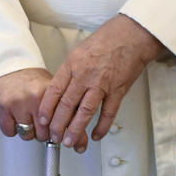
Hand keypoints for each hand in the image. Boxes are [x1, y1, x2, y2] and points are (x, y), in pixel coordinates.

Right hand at [0, 67, 53, 138]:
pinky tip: (13, 118)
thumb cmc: (27, 77)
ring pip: (27, 135)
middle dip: (42, 133)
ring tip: (26, 120)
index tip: (58, 135)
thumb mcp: (48, 85)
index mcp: (48, 92)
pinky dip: (11, 129)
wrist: (4, 64)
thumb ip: (59, 104)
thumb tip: (73, 126)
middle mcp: (34, 98)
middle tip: (39, 125)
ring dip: (26, 131)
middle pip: (44, 134)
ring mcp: (18, 103)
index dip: (59, 132)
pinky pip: (10, 132)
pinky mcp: (2, 108)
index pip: (60, 122)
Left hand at [37, 14, 165, 149]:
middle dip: (58, 124)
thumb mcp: (80, 50)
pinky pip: (108, 113)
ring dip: (75, 129)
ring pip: (84, 112)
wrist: (132, 35)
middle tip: (54, 136)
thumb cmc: (108, 39)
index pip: (53, 91)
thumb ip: (70, 70)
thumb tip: (62, 88)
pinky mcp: (118, 90)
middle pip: (66, 105)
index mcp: (72, 65)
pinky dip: (102, 127)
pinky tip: (96, 135)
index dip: (46, 109)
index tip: (42, 120)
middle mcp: (84, 75)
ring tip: (69, 141)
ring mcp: (102, 84)